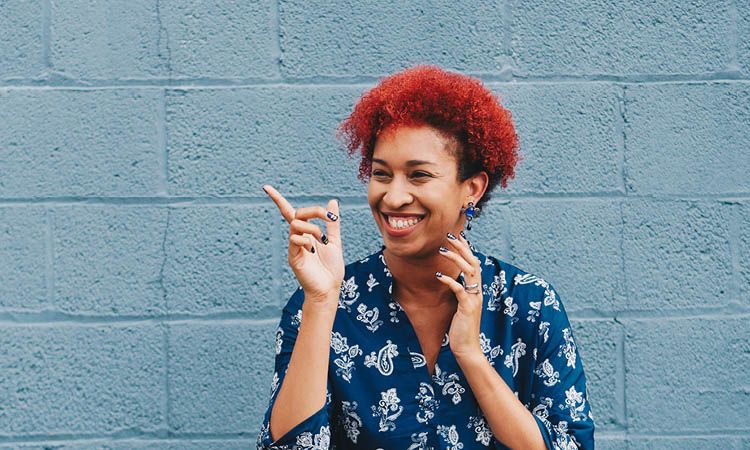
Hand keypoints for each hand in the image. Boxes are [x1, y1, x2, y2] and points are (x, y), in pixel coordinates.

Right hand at [263, 184, 343, 305]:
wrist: (330, 288)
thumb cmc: (331, 268)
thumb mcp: (335, 241)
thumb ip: (333, 222)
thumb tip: (332, 201)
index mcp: (306, 233)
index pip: (289, 212)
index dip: (278, 199)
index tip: (266, 187)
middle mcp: (297, 238)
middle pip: (296, 214)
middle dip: (314, 211)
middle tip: (328, 217)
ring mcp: (294, 247)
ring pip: (296, 224)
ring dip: (313, 228)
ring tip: (322, 241)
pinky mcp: (293, 257)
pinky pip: (294, 240)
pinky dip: (306, 240)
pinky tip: (313, 250)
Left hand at [436, 231, 483, 359]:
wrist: (467, 348)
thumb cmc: (461, 328)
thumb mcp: (461, 307)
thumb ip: (460, 293)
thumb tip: (452, 281)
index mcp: (476, 291)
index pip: (474, 264)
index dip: (467, 249)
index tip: (457, 237)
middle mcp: (478, 292)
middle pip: (473, 263)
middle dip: (462, 247)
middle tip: (450, 235)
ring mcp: (474, 299)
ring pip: (469, 272)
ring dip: (456, 258)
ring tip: (443, 250)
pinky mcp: (467, 308)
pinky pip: (460, 290)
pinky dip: (450, 281)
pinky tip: (439, 276)